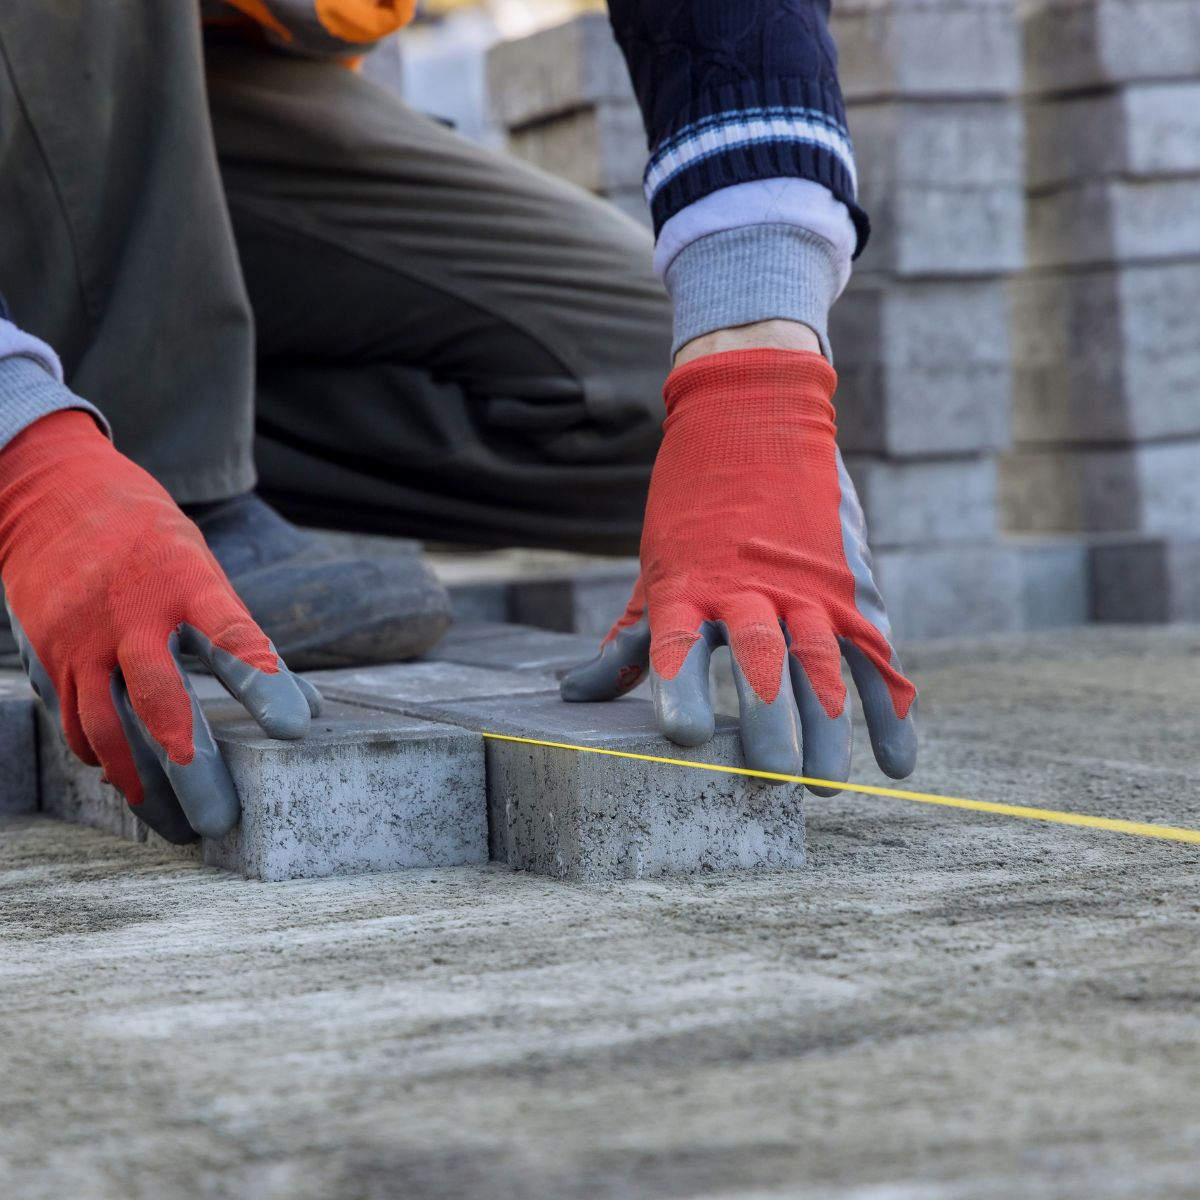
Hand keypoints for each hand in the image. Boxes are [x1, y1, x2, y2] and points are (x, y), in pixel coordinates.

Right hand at [0, 411, 318, 841]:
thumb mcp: (203, 568)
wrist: (52, 494)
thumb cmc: (150, 541)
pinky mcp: (47, 654)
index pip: (231, 635)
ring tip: (175, 825)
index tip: (294, 729)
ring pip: (105, 727)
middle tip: (221, 820)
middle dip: (191, 764)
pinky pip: (72, 721)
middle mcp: (130, 613)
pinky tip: (127, 778)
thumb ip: (244, 638)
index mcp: (184, 581)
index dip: (263, 682)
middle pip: (160, 698)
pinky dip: (100, 756)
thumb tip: (306, 709)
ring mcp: (81, 637)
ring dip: (141, 782)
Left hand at [560, 348, 916, 792]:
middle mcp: (750, 585)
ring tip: (824, 783)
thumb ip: (628, 641)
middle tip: (772, 778)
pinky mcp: (849, 586)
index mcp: (691, 583)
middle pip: (762, 660)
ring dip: (828, 726)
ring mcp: (807, 584)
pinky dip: (892, 709)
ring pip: (822, 660)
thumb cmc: (691, 507)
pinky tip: (896, 761)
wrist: (754, 414)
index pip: (680, 644)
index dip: (680, 691)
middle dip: (769, 722)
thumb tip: (576, 696)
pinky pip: (876, 653)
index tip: (682, 738)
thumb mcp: (655, 569)